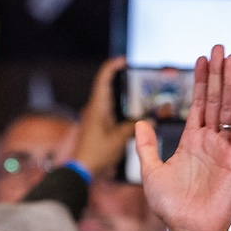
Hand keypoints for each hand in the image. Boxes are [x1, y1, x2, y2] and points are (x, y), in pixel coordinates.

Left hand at [72, 57, 133, 174]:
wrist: (81, 169)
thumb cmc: (95, 154)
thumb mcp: (118, 140)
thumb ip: (133, 127)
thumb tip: (149, 120)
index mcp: (98, 107)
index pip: (103, 79)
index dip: (113, 66)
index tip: (125, 61)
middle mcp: (96, 108)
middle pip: (108, 86)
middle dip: (123, 79)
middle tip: (140, 76)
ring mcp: (97, 116)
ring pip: (111, 98)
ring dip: (124, 94)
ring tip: (142, 93)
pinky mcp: (100, 125)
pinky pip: (113, 110)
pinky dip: (124, 108)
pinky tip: (136, 112)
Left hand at [136, 45, 230, 230]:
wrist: (187, 230)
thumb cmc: (171, 207)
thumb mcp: (150, 172)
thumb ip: (146, 147)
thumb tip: (139, 123)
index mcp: (192, 142)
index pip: (199, 105)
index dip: (200, 82)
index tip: (202, 60)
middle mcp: (210, 142)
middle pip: (216, 100)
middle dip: (217, 74)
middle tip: (219, 48)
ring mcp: (225, 149)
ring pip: (229, 110)